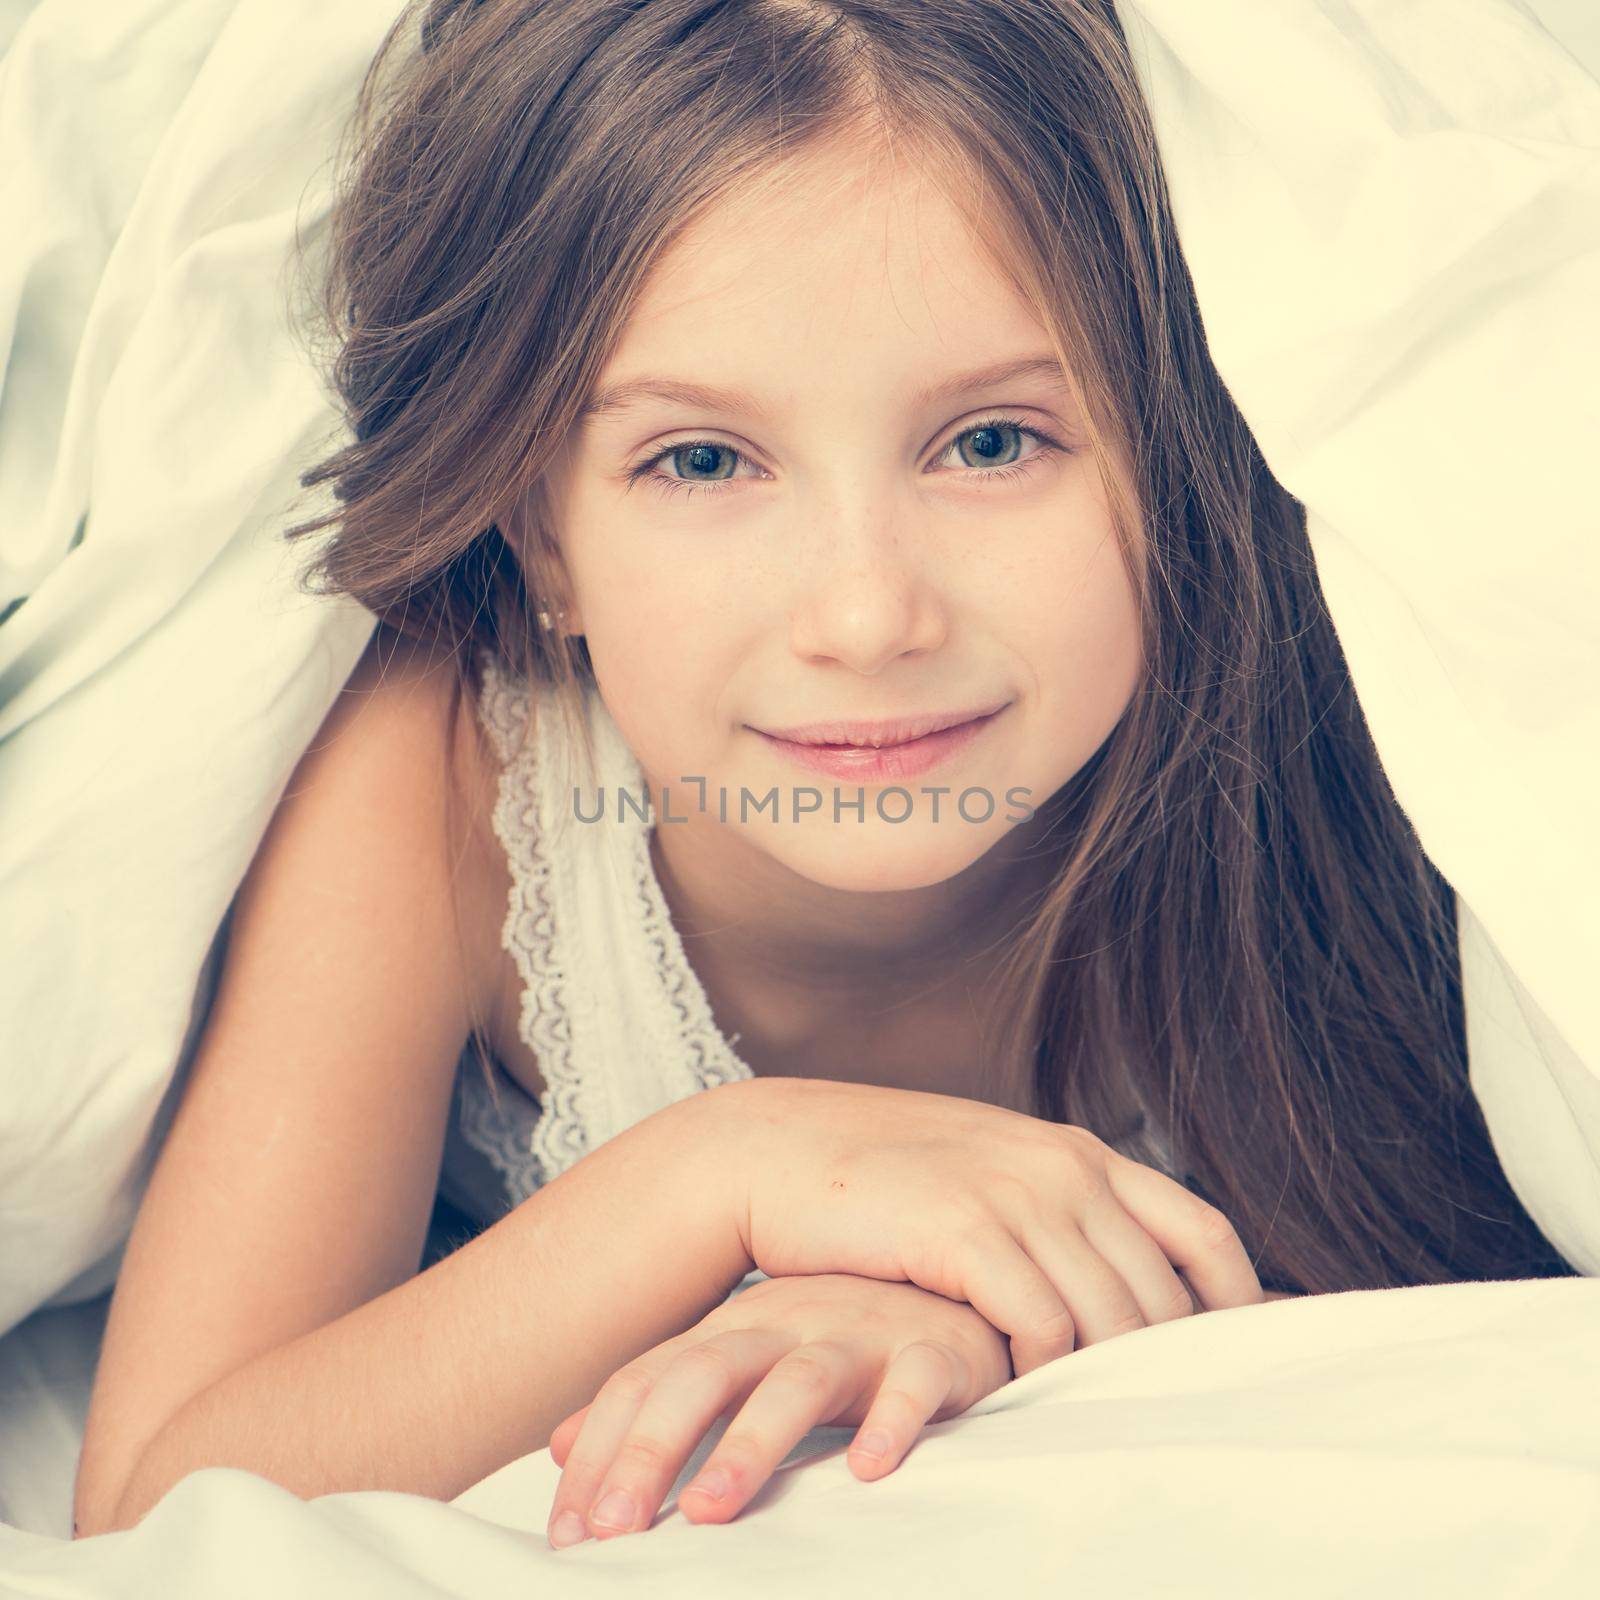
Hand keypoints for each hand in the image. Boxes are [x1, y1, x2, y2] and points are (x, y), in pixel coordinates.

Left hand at [543, 1271, 1011, 1548]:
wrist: (950, 1285)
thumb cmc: (834, 1336)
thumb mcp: (737, 1359)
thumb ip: (657, 1398)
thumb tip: (557, 1446)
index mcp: (731, 1328)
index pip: (647, 1381)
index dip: (601, 1451)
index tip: (568, 1531)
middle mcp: (785, 1323)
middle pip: (705, 1375)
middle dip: (652, 1449)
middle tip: (613, 1530)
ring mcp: (858, 1333)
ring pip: (797, 1382)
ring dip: (750, 1445)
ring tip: (709, 1511)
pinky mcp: (932, 1352)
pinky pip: (913, 1383)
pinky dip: (891, 1422)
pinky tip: (869, 1468)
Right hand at [719, 1076, 1263, 1378]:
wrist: (778, 1150)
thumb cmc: (882, 1177)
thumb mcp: (985, 1175)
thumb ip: (1052, 1216)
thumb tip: (1111, 1284)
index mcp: (1077, 1150)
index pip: (1202, 1230)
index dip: (1240, 1302)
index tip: (1241, 1364)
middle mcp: (1062, 1165)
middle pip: (1163, 1293)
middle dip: (1169, 1369)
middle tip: (1164, 1429)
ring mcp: (1015, 1194)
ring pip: (1108, 1318)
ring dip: (1105, 1383)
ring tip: (1096, 1432)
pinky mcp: (964, 1229)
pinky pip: (1041, 1325)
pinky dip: (1043, 1375)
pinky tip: (1022, 1400)